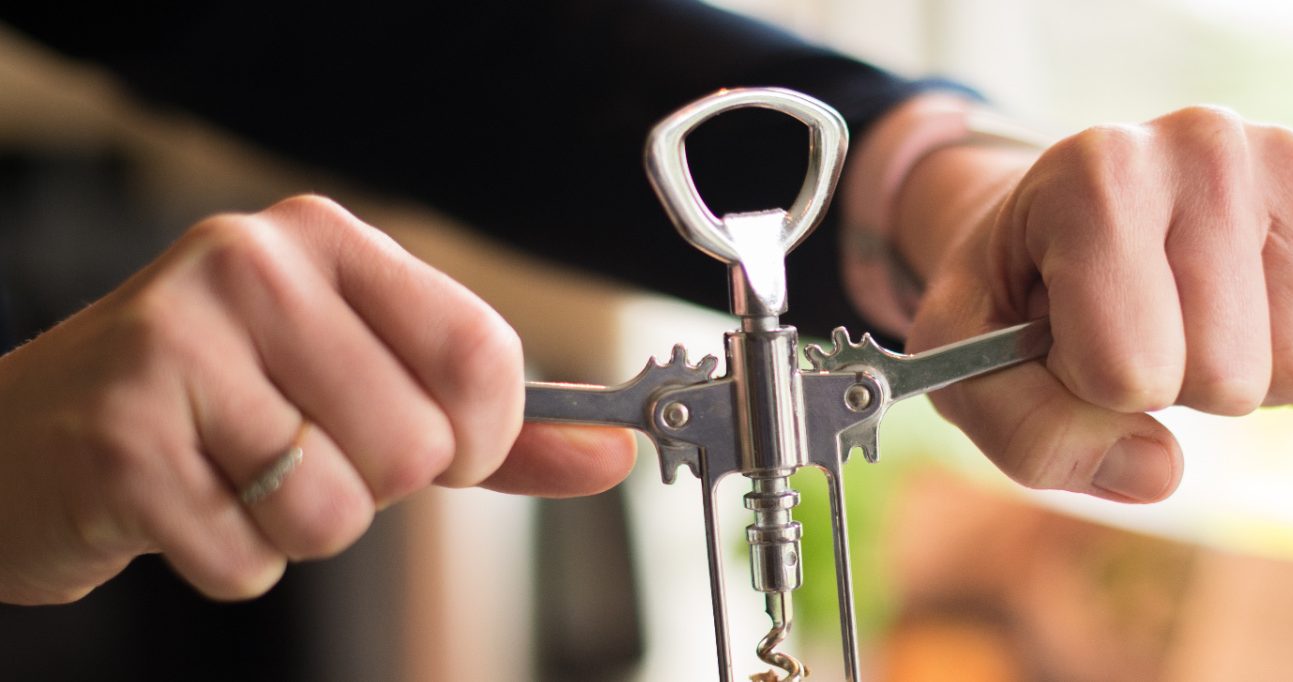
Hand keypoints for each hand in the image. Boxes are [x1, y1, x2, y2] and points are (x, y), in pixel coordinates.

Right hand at [0, 195, 633, 604]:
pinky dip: (230, 561)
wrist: (27, 437)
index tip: (443, 448)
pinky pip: (251, 559)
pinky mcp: (121, 440)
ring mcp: (175, 346)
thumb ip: (493, 425)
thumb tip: (612, 453)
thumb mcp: (360, 384)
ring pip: (338, 510)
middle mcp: (250, 267)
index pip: (482, 353)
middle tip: (299, 454)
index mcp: (325, 241)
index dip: (481, 435)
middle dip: (376, 487)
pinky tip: (185, 505)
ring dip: (298, 528)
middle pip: (416, 445)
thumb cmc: (214, 406)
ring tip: (237, 476)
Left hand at [898, 106, 1292, 502]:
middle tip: (1133, 324)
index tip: (1067, 330)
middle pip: (1228, 379)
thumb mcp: (970, 363)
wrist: (1067, 211)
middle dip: (1172, 387)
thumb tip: (1160, 471)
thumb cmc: (1019, 292)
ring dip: (1244, 382)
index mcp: (1097, 173)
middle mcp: (1205, 146)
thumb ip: (1031, 433)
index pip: (1131, 371)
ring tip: (1186, 318)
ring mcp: (1288, 169)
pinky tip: (1246, 319)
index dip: (1092, 388)